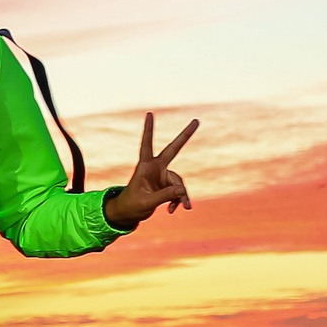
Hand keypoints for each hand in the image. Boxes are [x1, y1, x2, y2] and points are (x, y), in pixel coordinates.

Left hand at [104, 112, 196, 227]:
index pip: (147, 144)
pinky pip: (179, 191)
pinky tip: (174, 210)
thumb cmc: (132, 205)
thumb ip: (164, 196)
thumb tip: (182, 191)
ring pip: (179, 182)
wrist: (129, 213)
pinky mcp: (167, 185)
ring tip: (183, 208)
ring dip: (182, 195)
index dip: (148, 130)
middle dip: (185, 136)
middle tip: (197, 120)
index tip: (150, 113)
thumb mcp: (147, 202)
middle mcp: (155, 168)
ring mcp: (162, 176)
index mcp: (145, 167)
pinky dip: (179, 200)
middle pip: (173, 149)